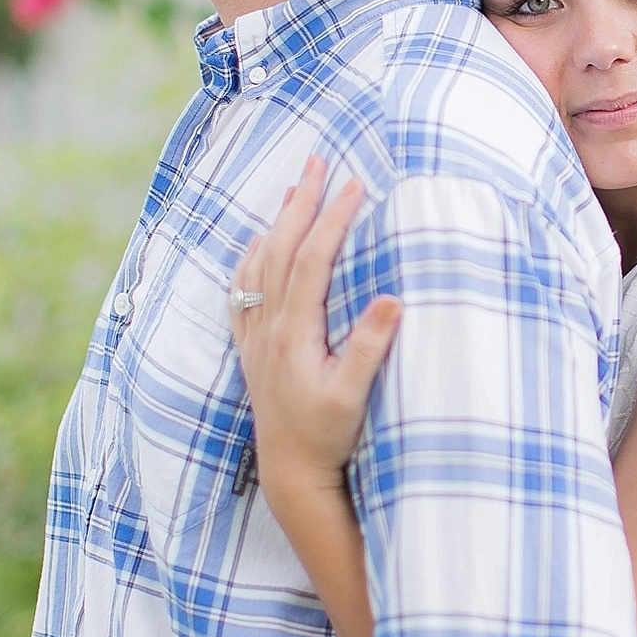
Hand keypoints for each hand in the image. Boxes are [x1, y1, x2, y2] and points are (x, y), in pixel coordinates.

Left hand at [230, 155, 403, 499]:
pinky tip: (255, 245)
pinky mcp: (252, 353)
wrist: (291, 474)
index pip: (312, 260)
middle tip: (318, 162)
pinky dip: (249, 260)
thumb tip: (393, 298)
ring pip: (260, 265)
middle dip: (301, 203)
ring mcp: (257, 339)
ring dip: (277, 222)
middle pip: (280, 250)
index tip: (355, 185)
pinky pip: (243, 293)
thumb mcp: (354, 395)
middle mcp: (269, 329)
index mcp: (294, 332)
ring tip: (293, 188)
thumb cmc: (327, 437)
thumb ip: (370, 346)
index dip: (333, 220)